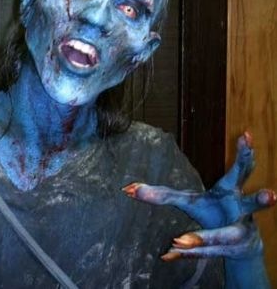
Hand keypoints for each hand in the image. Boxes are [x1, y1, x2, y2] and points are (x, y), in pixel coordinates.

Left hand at [122, 133, 275, 259]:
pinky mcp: (231, 253)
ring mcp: (240, 233)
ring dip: (208, 236)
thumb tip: (126, 187)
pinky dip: (190, 249)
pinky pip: (209, 251)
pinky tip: (170, 250)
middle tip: (270, 192)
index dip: (244, 152)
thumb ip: (160, 194)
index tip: (246, 135)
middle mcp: (240, 210)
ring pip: (227, 234)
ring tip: (188, 236)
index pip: (240, 168)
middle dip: (258, 191)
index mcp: (230, 190)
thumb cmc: (214, 213)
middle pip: (251, 200)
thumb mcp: (189, 202)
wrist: (242, 246)